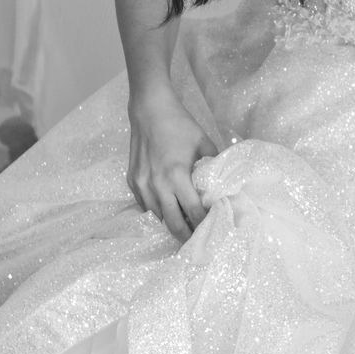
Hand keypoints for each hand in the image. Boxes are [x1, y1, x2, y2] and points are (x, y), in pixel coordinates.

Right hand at [127, 90, 218, 238]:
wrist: (149, 109)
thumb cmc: (179, 124)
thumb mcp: (203, 143)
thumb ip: (214, 166)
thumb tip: (223, 185)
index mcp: (176, 176)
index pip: (194, 211)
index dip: (204, 224)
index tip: (213, 232)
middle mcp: (156, 185)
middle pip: (172, 223)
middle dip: (186, 236)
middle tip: (197, 244)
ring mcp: (141, 185)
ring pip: (156, 217)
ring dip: (170, 224)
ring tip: (184, 230)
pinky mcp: (131, 181)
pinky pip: (145, 205)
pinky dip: (157, 211)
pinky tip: (167, 212)